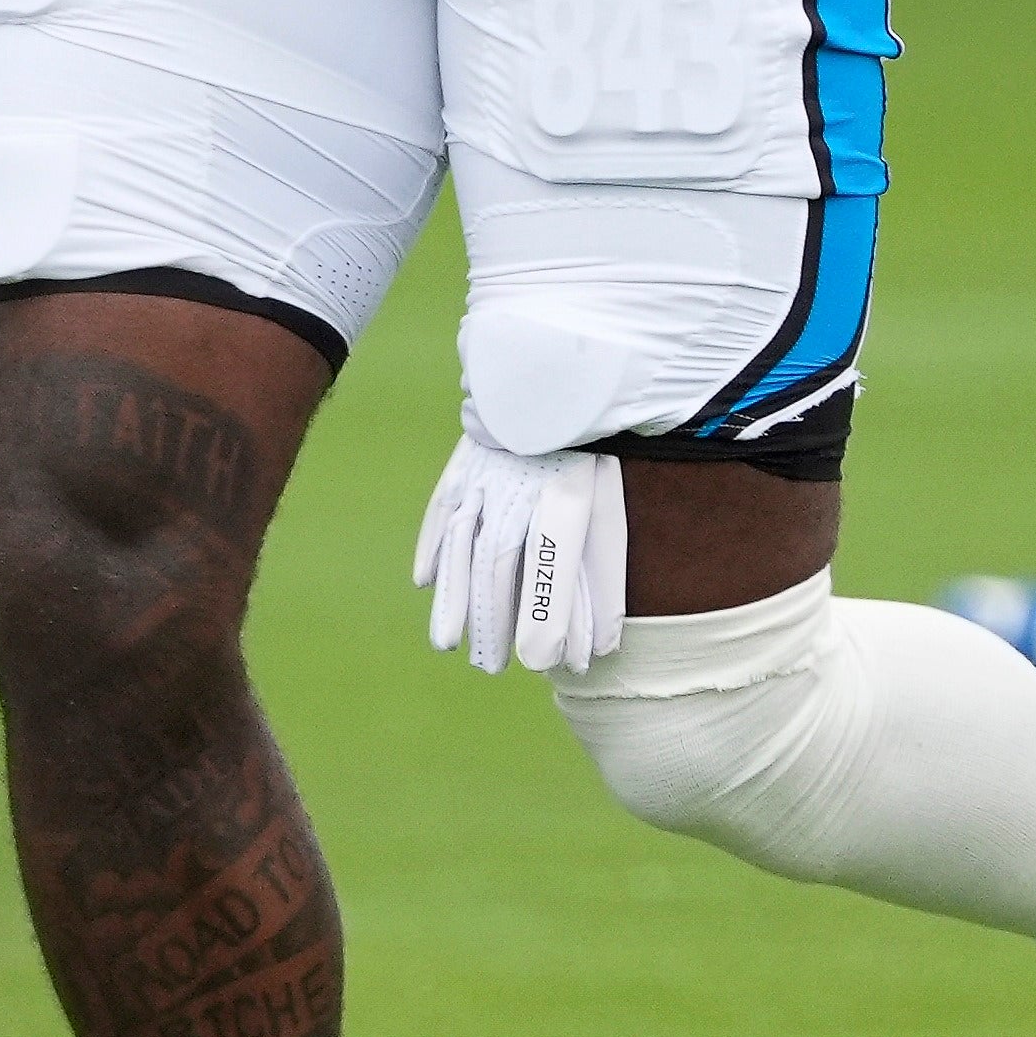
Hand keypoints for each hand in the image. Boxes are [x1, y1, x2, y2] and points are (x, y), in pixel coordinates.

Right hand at [411, 430, 627, 675]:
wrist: (558, 370)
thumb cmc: (593, 447)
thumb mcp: (610, 503)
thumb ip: (605, 574)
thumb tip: (604, 644)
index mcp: (567, 488)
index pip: (553, 557)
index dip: (547, 612)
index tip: (540, 660)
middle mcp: (520, 485)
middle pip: (499, 561)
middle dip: (493, 620)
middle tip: (491, 666)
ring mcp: (485, 472)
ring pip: (463, 540)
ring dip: (453, 595)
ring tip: (446, 642)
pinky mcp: (465, 462)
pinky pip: (442, 506)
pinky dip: (430, 544)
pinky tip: (425, 582)